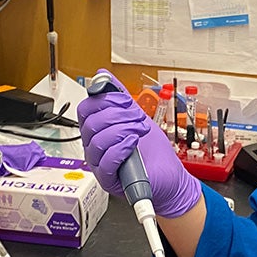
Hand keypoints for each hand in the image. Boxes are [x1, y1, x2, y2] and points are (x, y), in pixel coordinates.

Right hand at [77, 72, 201, 217]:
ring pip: (98, 140)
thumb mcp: (137, 118)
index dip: (105, 100)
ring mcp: (99, 165)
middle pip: (90, 123)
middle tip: (137, 118)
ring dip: (123, 130)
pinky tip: (133, 143)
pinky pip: (105, 161)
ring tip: (140, 131)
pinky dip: (121, 147)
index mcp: (98, 131)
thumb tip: (104, 75)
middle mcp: (94, 148)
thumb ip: (120, 99)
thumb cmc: (153, 152)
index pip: (86, 109)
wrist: (170, 177)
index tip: (125, 101)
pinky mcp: (108, 181)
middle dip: (118, 115)